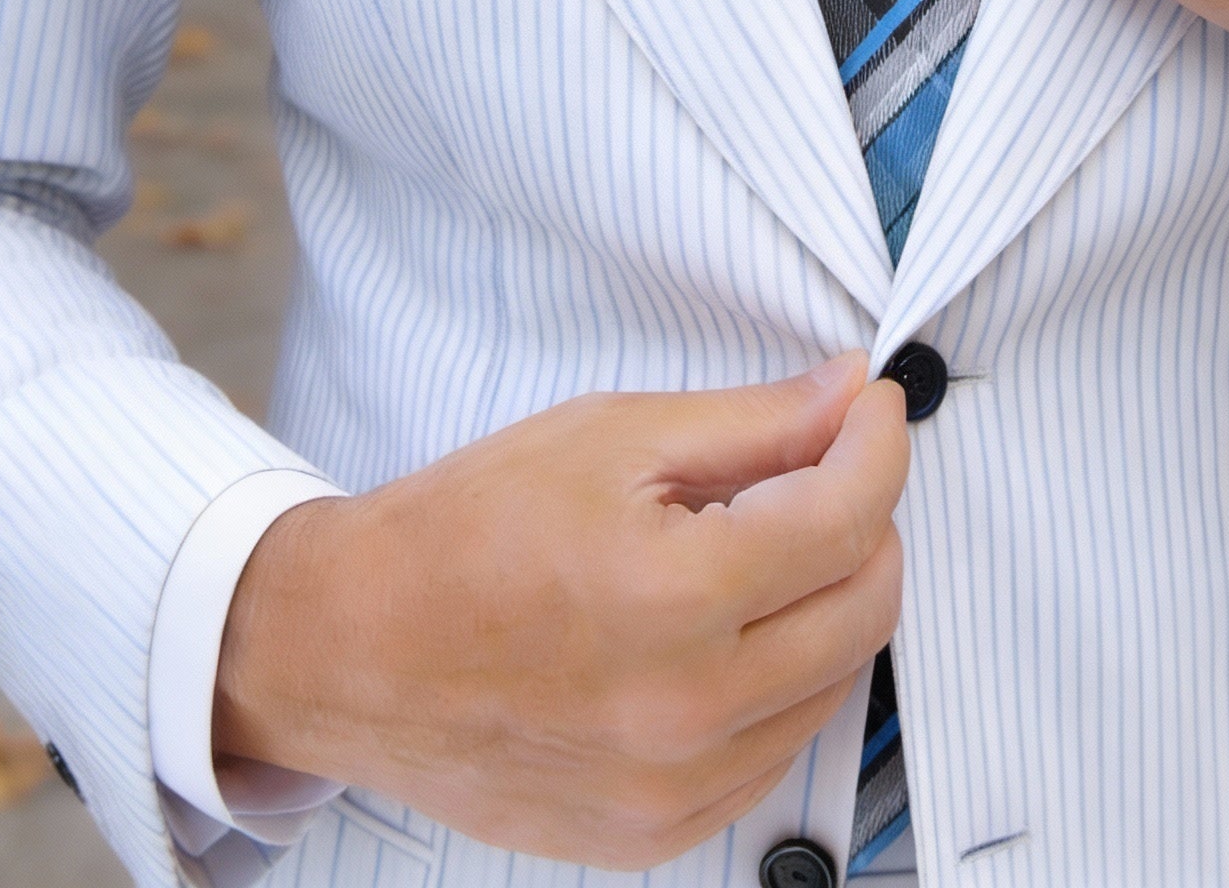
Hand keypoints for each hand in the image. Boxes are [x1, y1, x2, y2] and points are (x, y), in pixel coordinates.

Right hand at [214, 355, 907, 867]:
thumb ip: (752, 422)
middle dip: (868, 519)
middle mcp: (685, 710)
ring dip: (832, 600)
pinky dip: (786, 680)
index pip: (848, 517)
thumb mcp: (611, 436)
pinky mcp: (655, 833)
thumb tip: (851, 395)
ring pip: (835, 683)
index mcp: (673, 597)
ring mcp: (672, 789)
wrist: (350, 648)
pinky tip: (734, 627)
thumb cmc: (466, 529)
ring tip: (765, 544)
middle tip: (827, 465)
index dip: (878, 444)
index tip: (872, 407)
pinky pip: (777, 753)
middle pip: (865, 607)